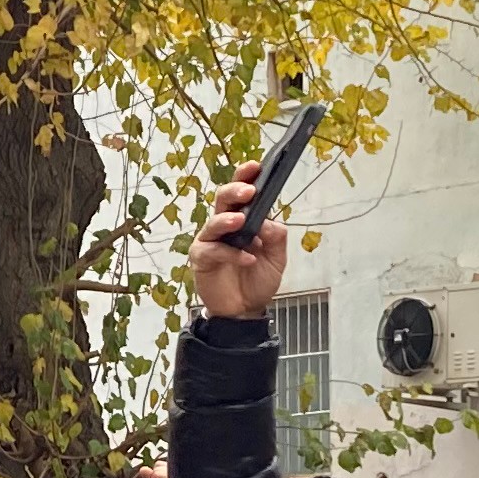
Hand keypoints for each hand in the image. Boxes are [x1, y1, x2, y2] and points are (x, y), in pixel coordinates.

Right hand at [189, 172, 289, 319]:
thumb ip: (276, 237)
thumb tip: (269, 222)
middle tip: (249, 191)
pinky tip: (247, 259)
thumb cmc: (257, 280)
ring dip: (227, 219)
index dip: (245, 177)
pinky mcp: (201, 259)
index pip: (242, 192)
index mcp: (243, 219)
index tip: (255, 166)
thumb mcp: (277, 258)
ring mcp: (210, 241)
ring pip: (213, 222)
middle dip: (235, 191)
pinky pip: (212, 251)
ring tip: (241, 221)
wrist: (244, 311)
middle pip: (223, 199)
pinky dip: (230, 254)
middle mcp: (224, 226)